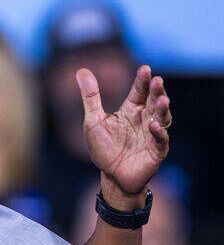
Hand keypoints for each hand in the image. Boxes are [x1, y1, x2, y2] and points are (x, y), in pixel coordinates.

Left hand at [77, 65, 170, 200]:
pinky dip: (158, 133)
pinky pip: (160, 140)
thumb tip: (81, 70)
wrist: (111, 176)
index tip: (145, 69)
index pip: (139, 92)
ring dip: (162, 110)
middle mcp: (144, 119)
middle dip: (157, 91)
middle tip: (157, 80)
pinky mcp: (156, 151)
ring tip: (163, 100)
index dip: (142, 81)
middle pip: (153, 102)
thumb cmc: (103, 148)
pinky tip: (153, 126)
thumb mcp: (93, 121)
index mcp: (130, 110)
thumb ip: (90, 97)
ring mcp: (152, 135)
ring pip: (162, 118)